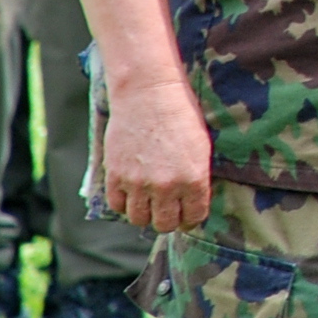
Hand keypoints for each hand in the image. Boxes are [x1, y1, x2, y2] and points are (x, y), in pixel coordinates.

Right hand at [105, 73, 213, 232]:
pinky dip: (124, 202)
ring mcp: (139, 183)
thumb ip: (197, 177)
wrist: (149, 93)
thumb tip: (192, 201)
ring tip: (149, 200)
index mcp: (194, 179)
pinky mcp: (116, 176)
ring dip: (145, 213)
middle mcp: (167, 186)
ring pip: (139, 219)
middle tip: (168, 209)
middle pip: (164, 224)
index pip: (193, 217)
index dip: (191, 217)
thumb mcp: (201, 147)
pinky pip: (118, 205)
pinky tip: (132, 191)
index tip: (188, 214)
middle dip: (168, 219)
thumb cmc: (181, 115)